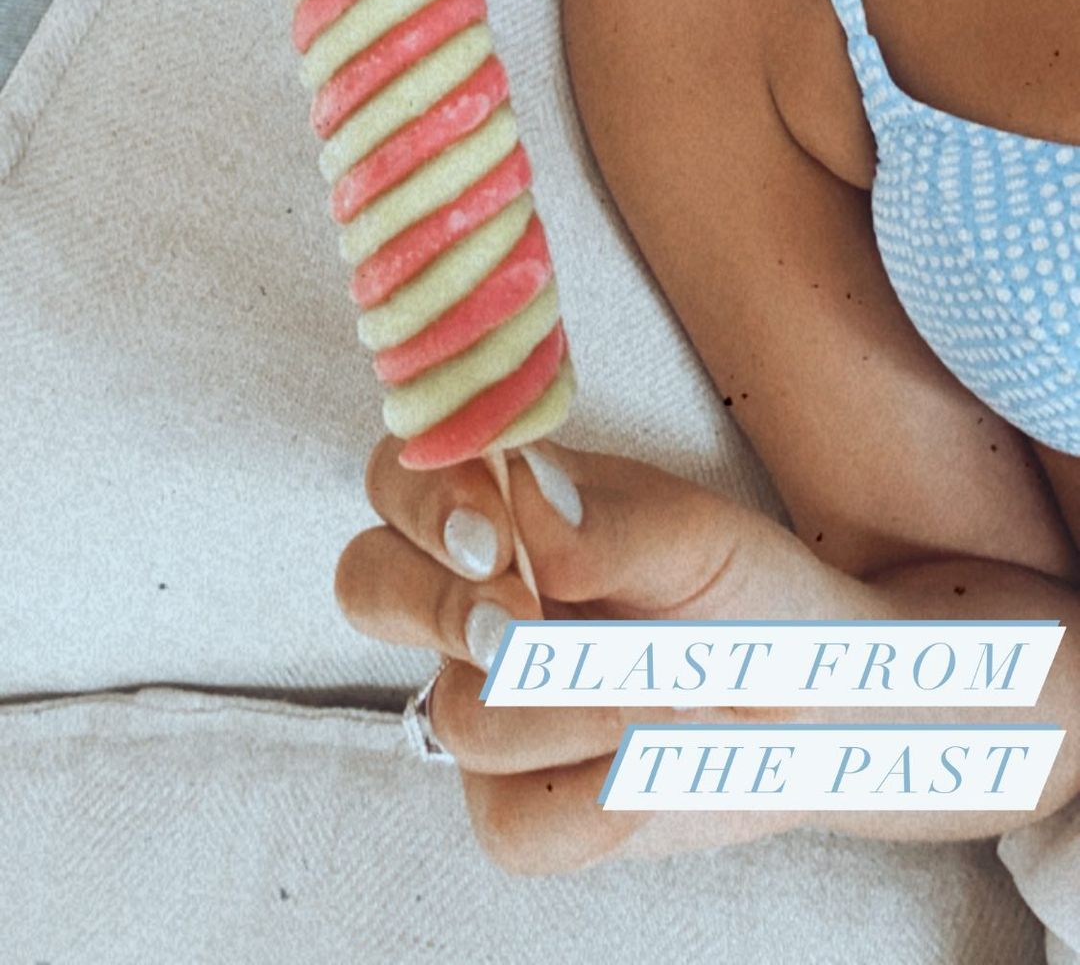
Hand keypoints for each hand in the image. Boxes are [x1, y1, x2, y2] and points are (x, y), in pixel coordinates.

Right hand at [334, 436, 881, 873]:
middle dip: (439, 608)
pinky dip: (588, 803)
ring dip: (574, 708)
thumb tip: (523, 487)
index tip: (491, 536)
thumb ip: (603, 519)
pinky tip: (645, 771)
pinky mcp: (518, 804)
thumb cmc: (742, 589)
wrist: (815, 697)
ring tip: (674, 693)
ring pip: (456, 716)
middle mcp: (470, 600)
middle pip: (367, 584)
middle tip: (522, 627)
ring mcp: (483, 703)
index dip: (423, 505)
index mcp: (502, 509)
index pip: (400, 479)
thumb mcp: (695, 535)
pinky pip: (506, 821)